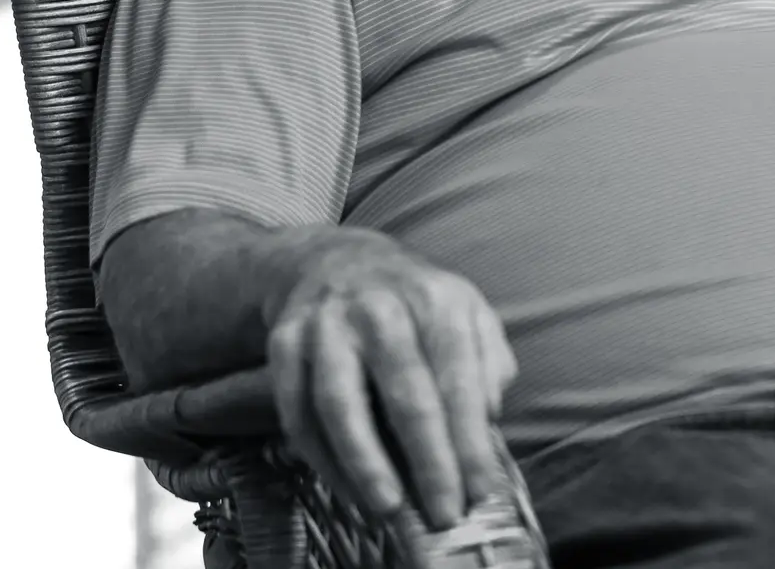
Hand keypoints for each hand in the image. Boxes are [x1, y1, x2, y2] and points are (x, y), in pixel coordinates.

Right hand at [267, 233, 518, 531]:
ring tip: (390, 508)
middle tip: (444, 512)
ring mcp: (327, 325)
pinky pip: (298, 413)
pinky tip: (351, 488)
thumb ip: (489, 362)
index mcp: (435, 299)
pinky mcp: (285, 343)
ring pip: (340, 405)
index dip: (469, 441)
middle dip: (429, 461)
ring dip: (366, 464)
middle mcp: (380, 308)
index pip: (458, 378)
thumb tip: (487, 418)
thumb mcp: (466, 312)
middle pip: (406, 394)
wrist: (339, 262)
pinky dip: (323, 459)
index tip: (479, 490)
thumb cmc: (415, 303)